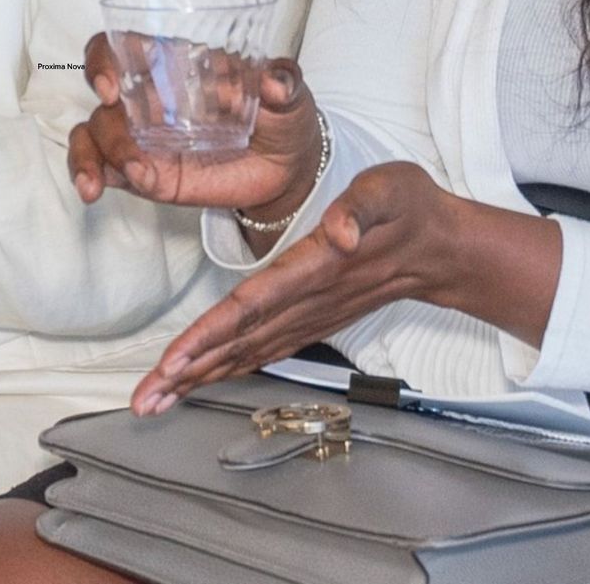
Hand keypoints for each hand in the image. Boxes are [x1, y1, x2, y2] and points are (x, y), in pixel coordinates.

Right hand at [68, 34, 321, 217]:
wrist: (283, 169)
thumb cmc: (279, 115)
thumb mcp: (288, 95)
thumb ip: (282, 82)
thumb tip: (274, 81)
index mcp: (173, 65)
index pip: (120, 47)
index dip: (103, 60)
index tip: (111, 87)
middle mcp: (146, 97)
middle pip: (100, 96)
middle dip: (105, 122)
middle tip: (130, 152)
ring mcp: (139, 136)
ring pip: (91, 134)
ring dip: (92, 156)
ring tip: (124, 179)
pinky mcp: (139, 172)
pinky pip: (101, 168)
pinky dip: (92, 176)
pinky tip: (98, 191)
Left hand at [129, 162, 460, 413]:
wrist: (443, 249)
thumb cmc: (410, 211)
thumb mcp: (391, 191)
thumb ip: (362, 209)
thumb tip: (341, 229)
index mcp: (314, 270)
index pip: (251, 307)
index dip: (209, 335)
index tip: (174, 362)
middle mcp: (306, 303)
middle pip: (237, 343)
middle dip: (187, 374)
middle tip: (145, 400)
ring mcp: (308, 318)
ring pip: (245, 354)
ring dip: (199, 379)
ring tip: (156, 400)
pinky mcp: (310, 321)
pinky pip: (260, 351)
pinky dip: (226, 369)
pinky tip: (200, 381)